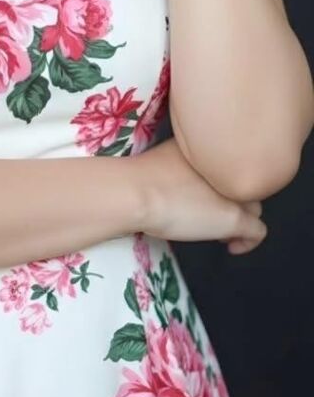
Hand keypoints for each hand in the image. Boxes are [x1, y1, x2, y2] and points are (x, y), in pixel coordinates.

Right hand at [134, 137, 266, 254]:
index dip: (221, 183)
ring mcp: (234, 193)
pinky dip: (248, 242)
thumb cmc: (143, 174)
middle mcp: (230, 168)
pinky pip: (258, 232)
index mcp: (214, 150)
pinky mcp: (235, 219)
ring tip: (219, 229)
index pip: (232, 166)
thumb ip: (188, 162)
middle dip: (233, 200)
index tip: (206, 194)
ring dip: (240, 218)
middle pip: (244, 185)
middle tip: (211, 213)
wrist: (138, 191)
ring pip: (254, 207)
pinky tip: (231, 246)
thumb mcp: (170, 156)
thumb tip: (188, 176)